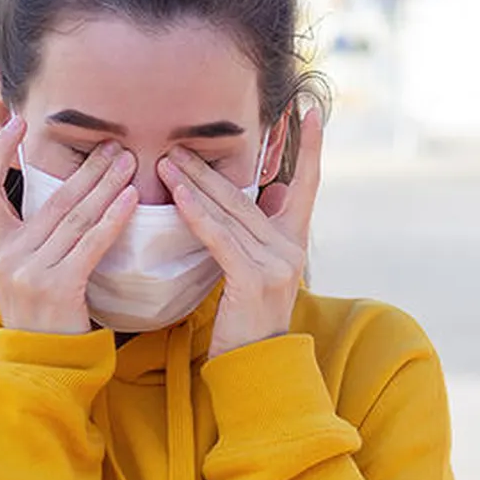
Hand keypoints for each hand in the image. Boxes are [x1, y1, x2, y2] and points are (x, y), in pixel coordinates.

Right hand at [0, 117, 138, 333]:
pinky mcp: (58, 289)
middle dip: (85, 168)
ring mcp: (30, 272)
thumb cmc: (44, 315)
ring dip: (105, 186)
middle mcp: (7, 255)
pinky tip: (131, 199)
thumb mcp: (24, 272)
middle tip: (113, 144)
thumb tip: (63, 194)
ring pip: (74, 217)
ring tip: (128, 162)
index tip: (20, 123)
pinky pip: (90, 244)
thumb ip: (35, 237)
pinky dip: (113, 219)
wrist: (42, 366)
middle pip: (50, 198)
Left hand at [158, 108, 323, 357]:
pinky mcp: (256, 280)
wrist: (256, 368)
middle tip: (181, 141)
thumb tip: (262, 194)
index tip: (312, 110)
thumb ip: (254, 235)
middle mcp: (292, 248)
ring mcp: (278, 263)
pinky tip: (179, 197)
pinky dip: (199, 216)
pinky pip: (222, 239)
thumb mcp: (254, 271)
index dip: (310, 147)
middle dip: (212, 166)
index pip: (307, 184)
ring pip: (231, 213)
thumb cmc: (246, 321)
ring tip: (167, 161)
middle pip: (248, 195)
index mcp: (294, 242)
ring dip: (195, 184)